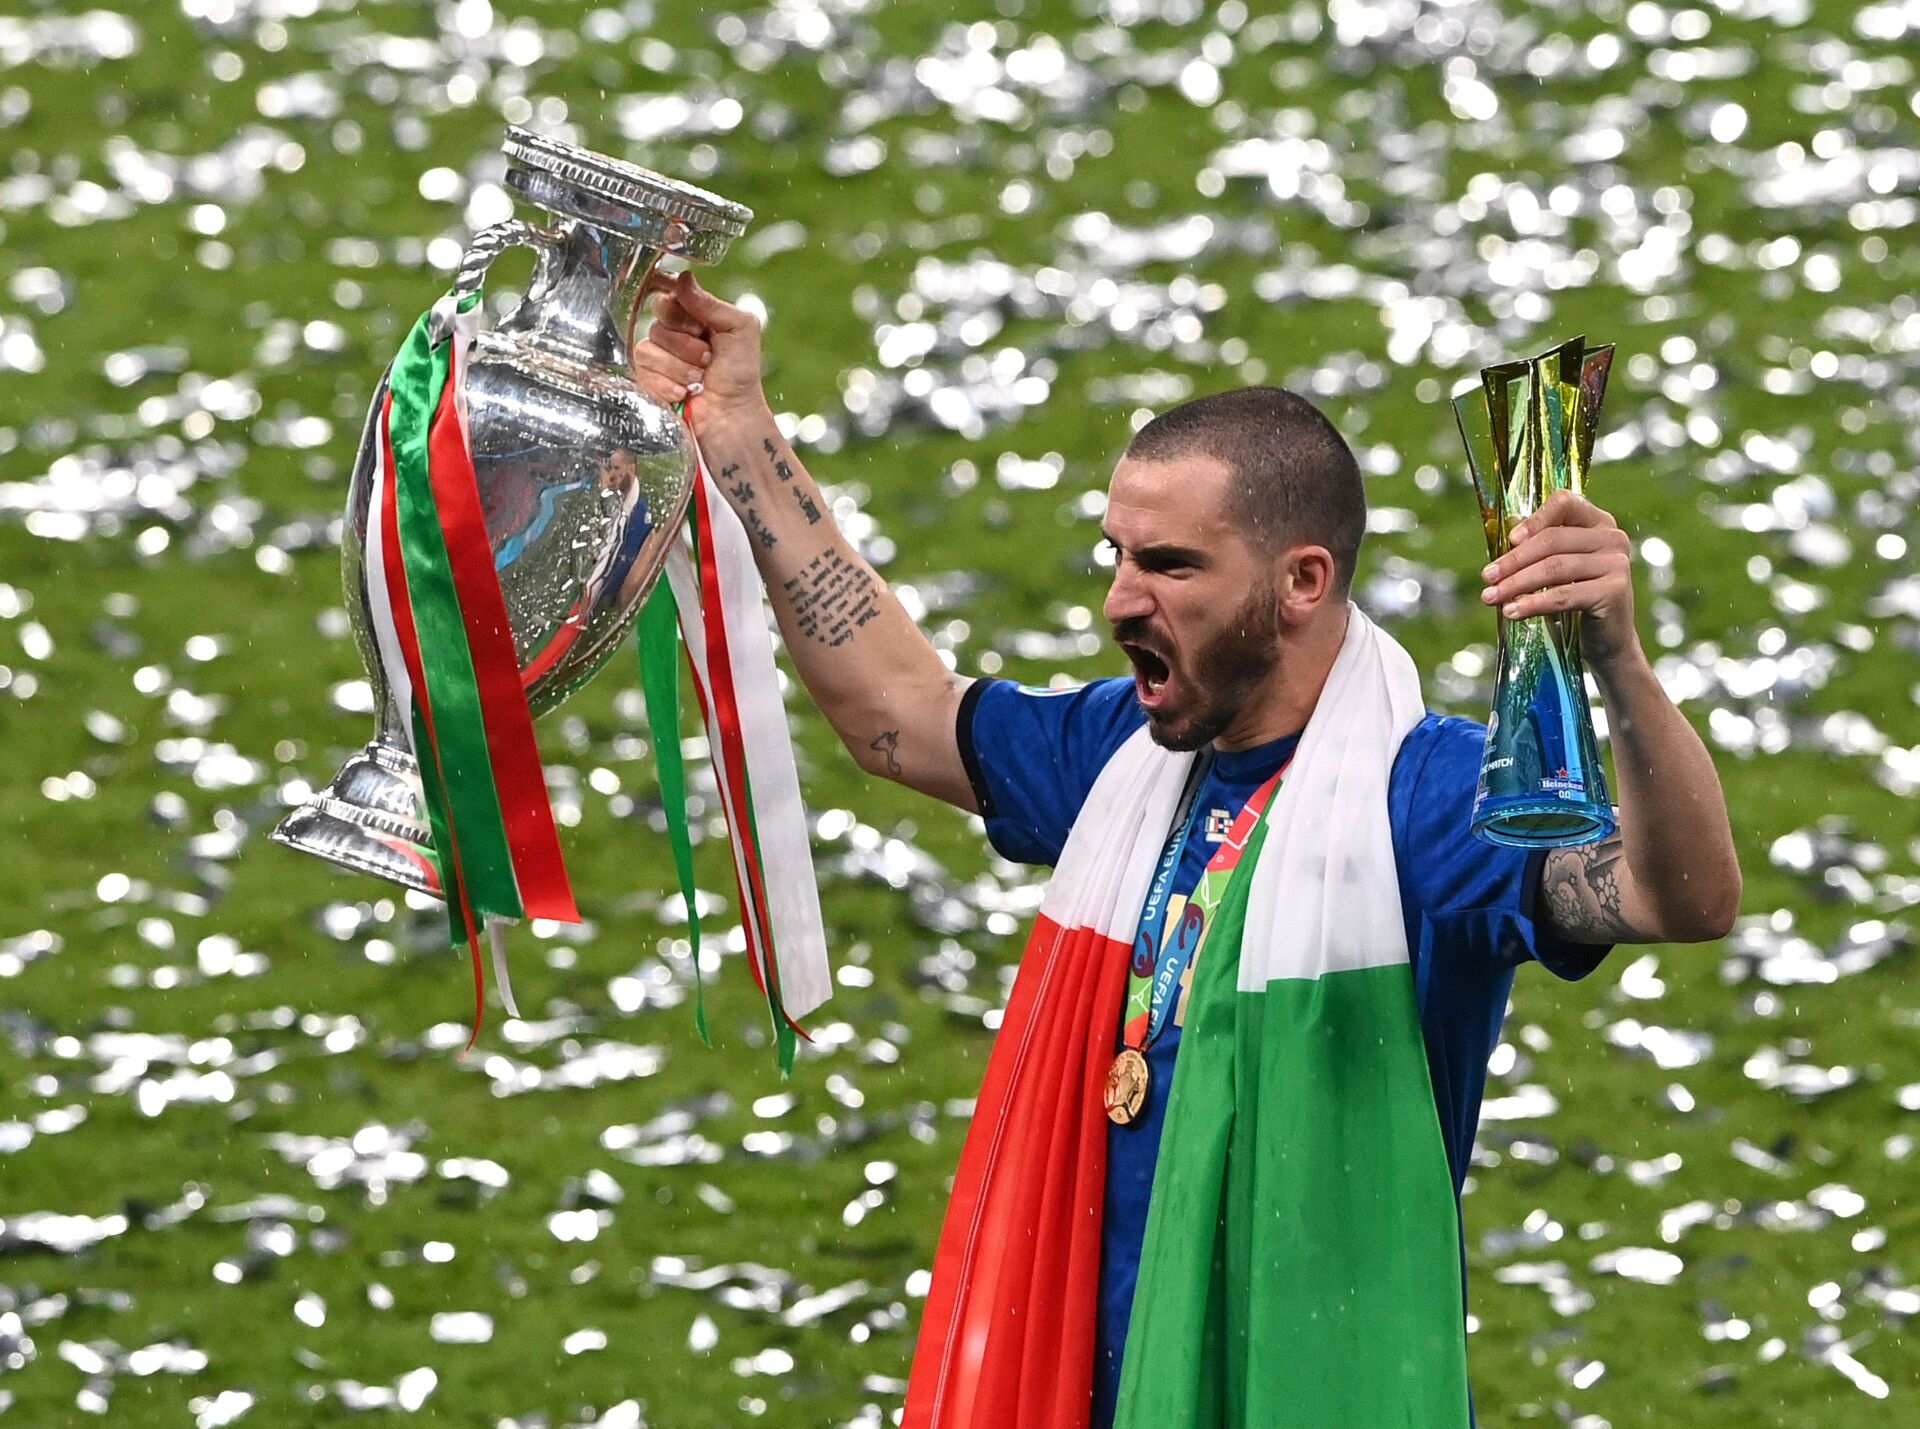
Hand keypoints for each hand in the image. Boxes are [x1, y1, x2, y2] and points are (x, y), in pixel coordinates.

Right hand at [629, 270, 769, 429]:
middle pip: (658, 319)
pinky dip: (668, 384)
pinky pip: (643, 371)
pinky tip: (684, 393)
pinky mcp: (647, 379)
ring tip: (699, 379)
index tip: (698, 326)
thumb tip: (683, 278)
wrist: (731, 415)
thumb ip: (711, 303)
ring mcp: (658, 355)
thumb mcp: (739, 329)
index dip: (680, 309)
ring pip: (649, 347)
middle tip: (708, 358)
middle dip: (686, 343)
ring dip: (680, 368)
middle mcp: (673, 331)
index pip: (669, 294)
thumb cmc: (740, 374)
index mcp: (694, 314)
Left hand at [1480, 490, 1641, 673]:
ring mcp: (1616, 563)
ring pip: (1554, 567)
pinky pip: (1564, 595)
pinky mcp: (1614, 591)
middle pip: (1552, 540)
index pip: (1565, 503)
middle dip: (1513, 560)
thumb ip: (1538, 550)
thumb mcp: (1558, 568)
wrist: (1607, 639)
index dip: (1534, 520)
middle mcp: (1612, 537)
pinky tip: (1512, 612)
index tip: (1509, 541)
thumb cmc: (1576, 598)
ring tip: (1491, 597)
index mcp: (1598, 521)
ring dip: (1516, 583)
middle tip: (1487, 577)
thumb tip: (1502, 547)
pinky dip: (1533, 603)